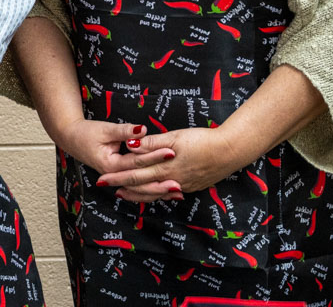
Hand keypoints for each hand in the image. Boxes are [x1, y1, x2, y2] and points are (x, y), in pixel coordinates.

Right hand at [56, 118, 182, 203]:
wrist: (71, 138)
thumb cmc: (87, 133)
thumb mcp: (105, 129)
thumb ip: (125, 131)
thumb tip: (142, 130)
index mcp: (110, 164)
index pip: (137, 162)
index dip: (154, 156)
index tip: (171, 152)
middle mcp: (113, 175)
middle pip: (139, 182)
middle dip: (160, 183)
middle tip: (179, 182)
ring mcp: (116, 178)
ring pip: (139, 189)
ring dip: (158, 191)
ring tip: (177, 191)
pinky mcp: (120, 176)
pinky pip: (137, 186)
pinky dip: (151, 189)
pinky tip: (165, 192)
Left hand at [96, 127, 242, 201]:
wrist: (230, 152)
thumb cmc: (203, 140)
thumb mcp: (175, 137)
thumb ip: (151, 143)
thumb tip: (130, 146)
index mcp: (165, 168)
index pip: (135, 174)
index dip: (118, 177)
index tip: (102, 179)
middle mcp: (172, 181)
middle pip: (143, 187)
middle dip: (124, 188)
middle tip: (107, 188)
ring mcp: (183, 186)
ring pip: (155, 193)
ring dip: (138, 194)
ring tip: (125, 194)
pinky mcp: (193, 186)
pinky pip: (169, 194)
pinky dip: (156, 195)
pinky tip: (153, 194)